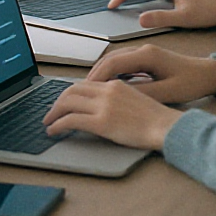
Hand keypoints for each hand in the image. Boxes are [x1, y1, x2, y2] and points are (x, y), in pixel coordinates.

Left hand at [42, 79, 182, 149]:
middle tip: (51, 112)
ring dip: (54, 112)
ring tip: (48, 122)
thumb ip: (117, 99)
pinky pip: (71, 120)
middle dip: (58, 102)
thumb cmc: (157, 119)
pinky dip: (58, 124)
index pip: (84, 84)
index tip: (63, 102)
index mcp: (115, 84)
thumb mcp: (135, 99)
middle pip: (72, 90)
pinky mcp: (102, 122)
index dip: (70, 93)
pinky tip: (54, 131)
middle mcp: (106, 91)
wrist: (167, 127)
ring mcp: (103, 106)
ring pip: (68, 103)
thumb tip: (102, 107)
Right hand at [86, 44, 215, 103]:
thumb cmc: (194, 81)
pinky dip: (112, 72)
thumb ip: (144, 93)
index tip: (86, 89)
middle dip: (95, 73)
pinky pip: (123, 62)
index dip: (98, 76)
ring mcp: (145, 52)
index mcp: (147, 55)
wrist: (211, 73)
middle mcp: (143, 49)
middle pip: (110, 58)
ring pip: (115, 59)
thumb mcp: (169, 92)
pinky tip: (110, 84)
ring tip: (91, 89)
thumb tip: (120, 96)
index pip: (113, 62)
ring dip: (102, 72)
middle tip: (81, 90)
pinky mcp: (147, 57)